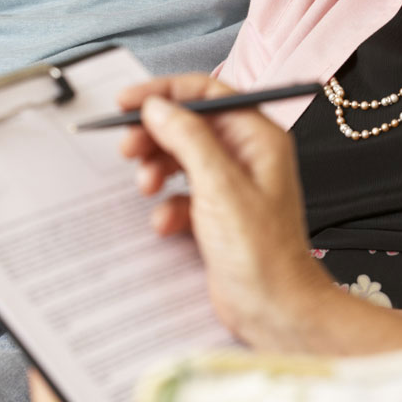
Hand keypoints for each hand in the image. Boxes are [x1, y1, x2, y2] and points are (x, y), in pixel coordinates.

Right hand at [117, 74, 338, 351]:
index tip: (129, 102)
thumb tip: (159, 107)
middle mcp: (246, 156)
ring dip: (157, 170)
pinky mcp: (217, 215)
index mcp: (258, 138)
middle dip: (155, 135)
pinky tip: (165, 223)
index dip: (165, 93)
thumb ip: (188, 138)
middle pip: (189, 125)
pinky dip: (167, 205)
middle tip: (128, 147)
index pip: (208, 93)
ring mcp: (231, 186)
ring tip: (146, 186)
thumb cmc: (263, 252)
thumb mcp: (220, 186)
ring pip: (181, 159)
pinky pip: (181, 195)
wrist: (274, 308)